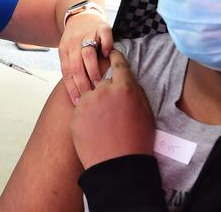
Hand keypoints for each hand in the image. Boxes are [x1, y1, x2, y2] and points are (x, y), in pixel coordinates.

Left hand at [59, 13, 112, 104]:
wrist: (81, 15)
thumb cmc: (77, 40)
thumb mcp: (69, 53)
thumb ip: (72, 69)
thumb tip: (77, 97)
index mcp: (64, 50)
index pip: (67, 72)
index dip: (72, 88)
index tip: (78, 102)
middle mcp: (74, 42)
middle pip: (76, 65)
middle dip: (83, 83)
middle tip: (90, 95)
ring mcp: (87, 34)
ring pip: (87, 53)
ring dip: (93, 69)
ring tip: (99, 83)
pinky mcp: (101, 27)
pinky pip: (104, 36)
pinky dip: (106, 45)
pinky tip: (109, 56)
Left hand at [70, 50, 154, 169]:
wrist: (118, 168)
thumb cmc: (137, 142)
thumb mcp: (145, 112)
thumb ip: (134, 91)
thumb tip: (127, 78)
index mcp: (124, 87)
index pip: (118, 62)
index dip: (116, 57)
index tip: (112, 53)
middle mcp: (103, 90)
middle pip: (102, 80)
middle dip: (105, 87)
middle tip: (111, 105)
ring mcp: (87, 102)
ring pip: (89, 94)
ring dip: (94, 101)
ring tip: (102, 121)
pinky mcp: (75, 115)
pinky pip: (80, 108)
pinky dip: (85, 114)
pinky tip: (94, 127)